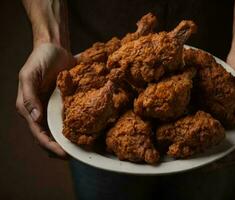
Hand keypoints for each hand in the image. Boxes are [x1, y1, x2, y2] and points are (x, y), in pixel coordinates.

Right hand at [16, 43, 74, 157]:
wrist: (55, 48)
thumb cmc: (39, 59)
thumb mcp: (29, 75)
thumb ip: (29, 96)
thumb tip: (35, 117)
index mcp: (30, 109)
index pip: (39, 133)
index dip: (50, 146)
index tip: (64, 154)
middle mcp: (42, 112)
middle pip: (50, 136)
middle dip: (61, 149)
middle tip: (77, 156)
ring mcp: (54, 108)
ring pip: (61, 130)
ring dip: (70, 141)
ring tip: (84, 149)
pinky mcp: (66, 103)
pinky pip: (71, 118)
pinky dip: (77, 127)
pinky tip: (89, 132)